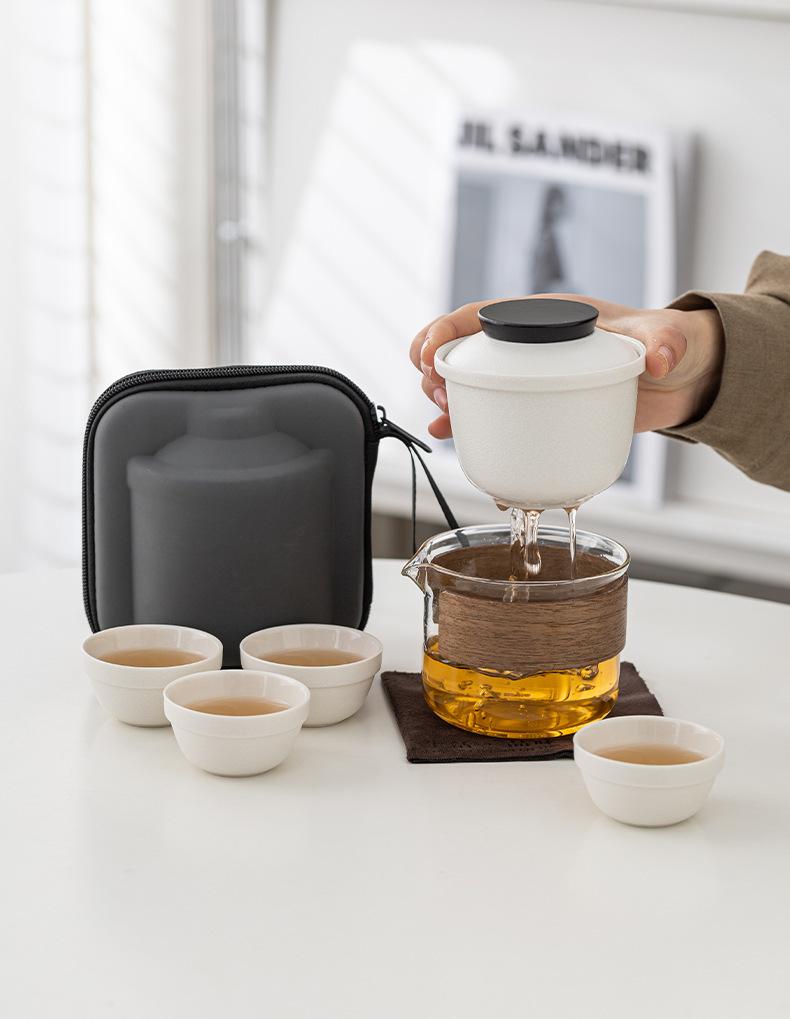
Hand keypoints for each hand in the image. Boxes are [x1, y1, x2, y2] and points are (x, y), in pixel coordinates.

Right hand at [409, 294, 723, 438]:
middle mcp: (531, 345)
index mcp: (548, 317)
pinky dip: (465, 423)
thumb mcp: (666, 340)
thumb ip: (662, 343)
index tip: (427, 353)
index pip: (482, 314)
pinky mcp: (540, 407)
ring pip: (471, 381)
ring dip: (445, 395)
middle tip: (437, 395)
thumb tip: (657, 360)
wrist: (682, 380)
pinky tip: (447, 436)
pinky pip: (492, 412)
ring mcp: (531, 377)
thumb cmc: (669, 346)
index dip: (445, 330)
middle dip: (436, 368)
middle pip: (464, 350)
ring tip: (442, 417)